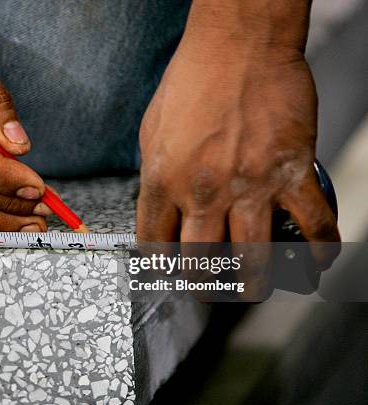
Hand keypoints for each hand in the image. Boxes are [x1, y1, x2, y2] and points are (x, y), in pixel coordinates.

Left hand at [137, 9, 339, 273]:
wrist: (239, 45)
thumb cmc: (192, 80)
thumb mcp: (151, 130)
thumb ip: (156, 173)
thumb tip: (160, 203)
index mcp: (162, 180)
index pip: (154, 243)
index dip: (159, 266)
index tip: (168, 271)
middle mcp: (203, 191)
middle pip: (199, 262)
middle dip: (203, 287)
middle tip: (209, 292)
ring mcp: (249, 185)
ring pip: (253, 259)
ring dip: (255, 284)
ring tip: (253, 290)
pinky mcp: (291, 172)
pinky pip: (313, 224)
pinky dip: (320, 250)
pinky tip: (318, 261)